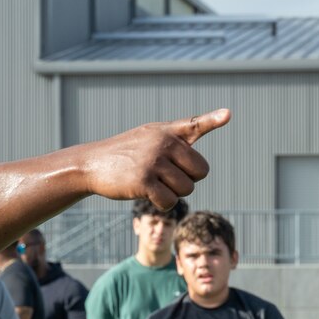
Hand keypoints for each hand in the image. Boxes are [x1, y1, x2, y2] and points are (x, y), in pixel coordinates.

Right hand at [86, 109, 230, 209]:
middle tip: (165, 176)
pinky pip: (169, 201)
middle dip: (187, 180)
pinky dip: (162, 204)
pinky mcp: (143, 181)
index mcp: (167, 132)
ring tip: (153, 183)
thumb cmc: (125, 152)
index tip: (227, 115)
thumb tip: (215, 122)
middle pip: (200, 171)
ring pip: (186, 189)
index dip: (212, 120)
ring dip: (173, 193)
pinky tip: (147, 195)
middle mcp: (162, 144)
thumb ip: (180, 136)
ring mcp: (153, 162)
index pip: (195, 125)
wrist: (91, 164)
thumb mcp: (149, 136)